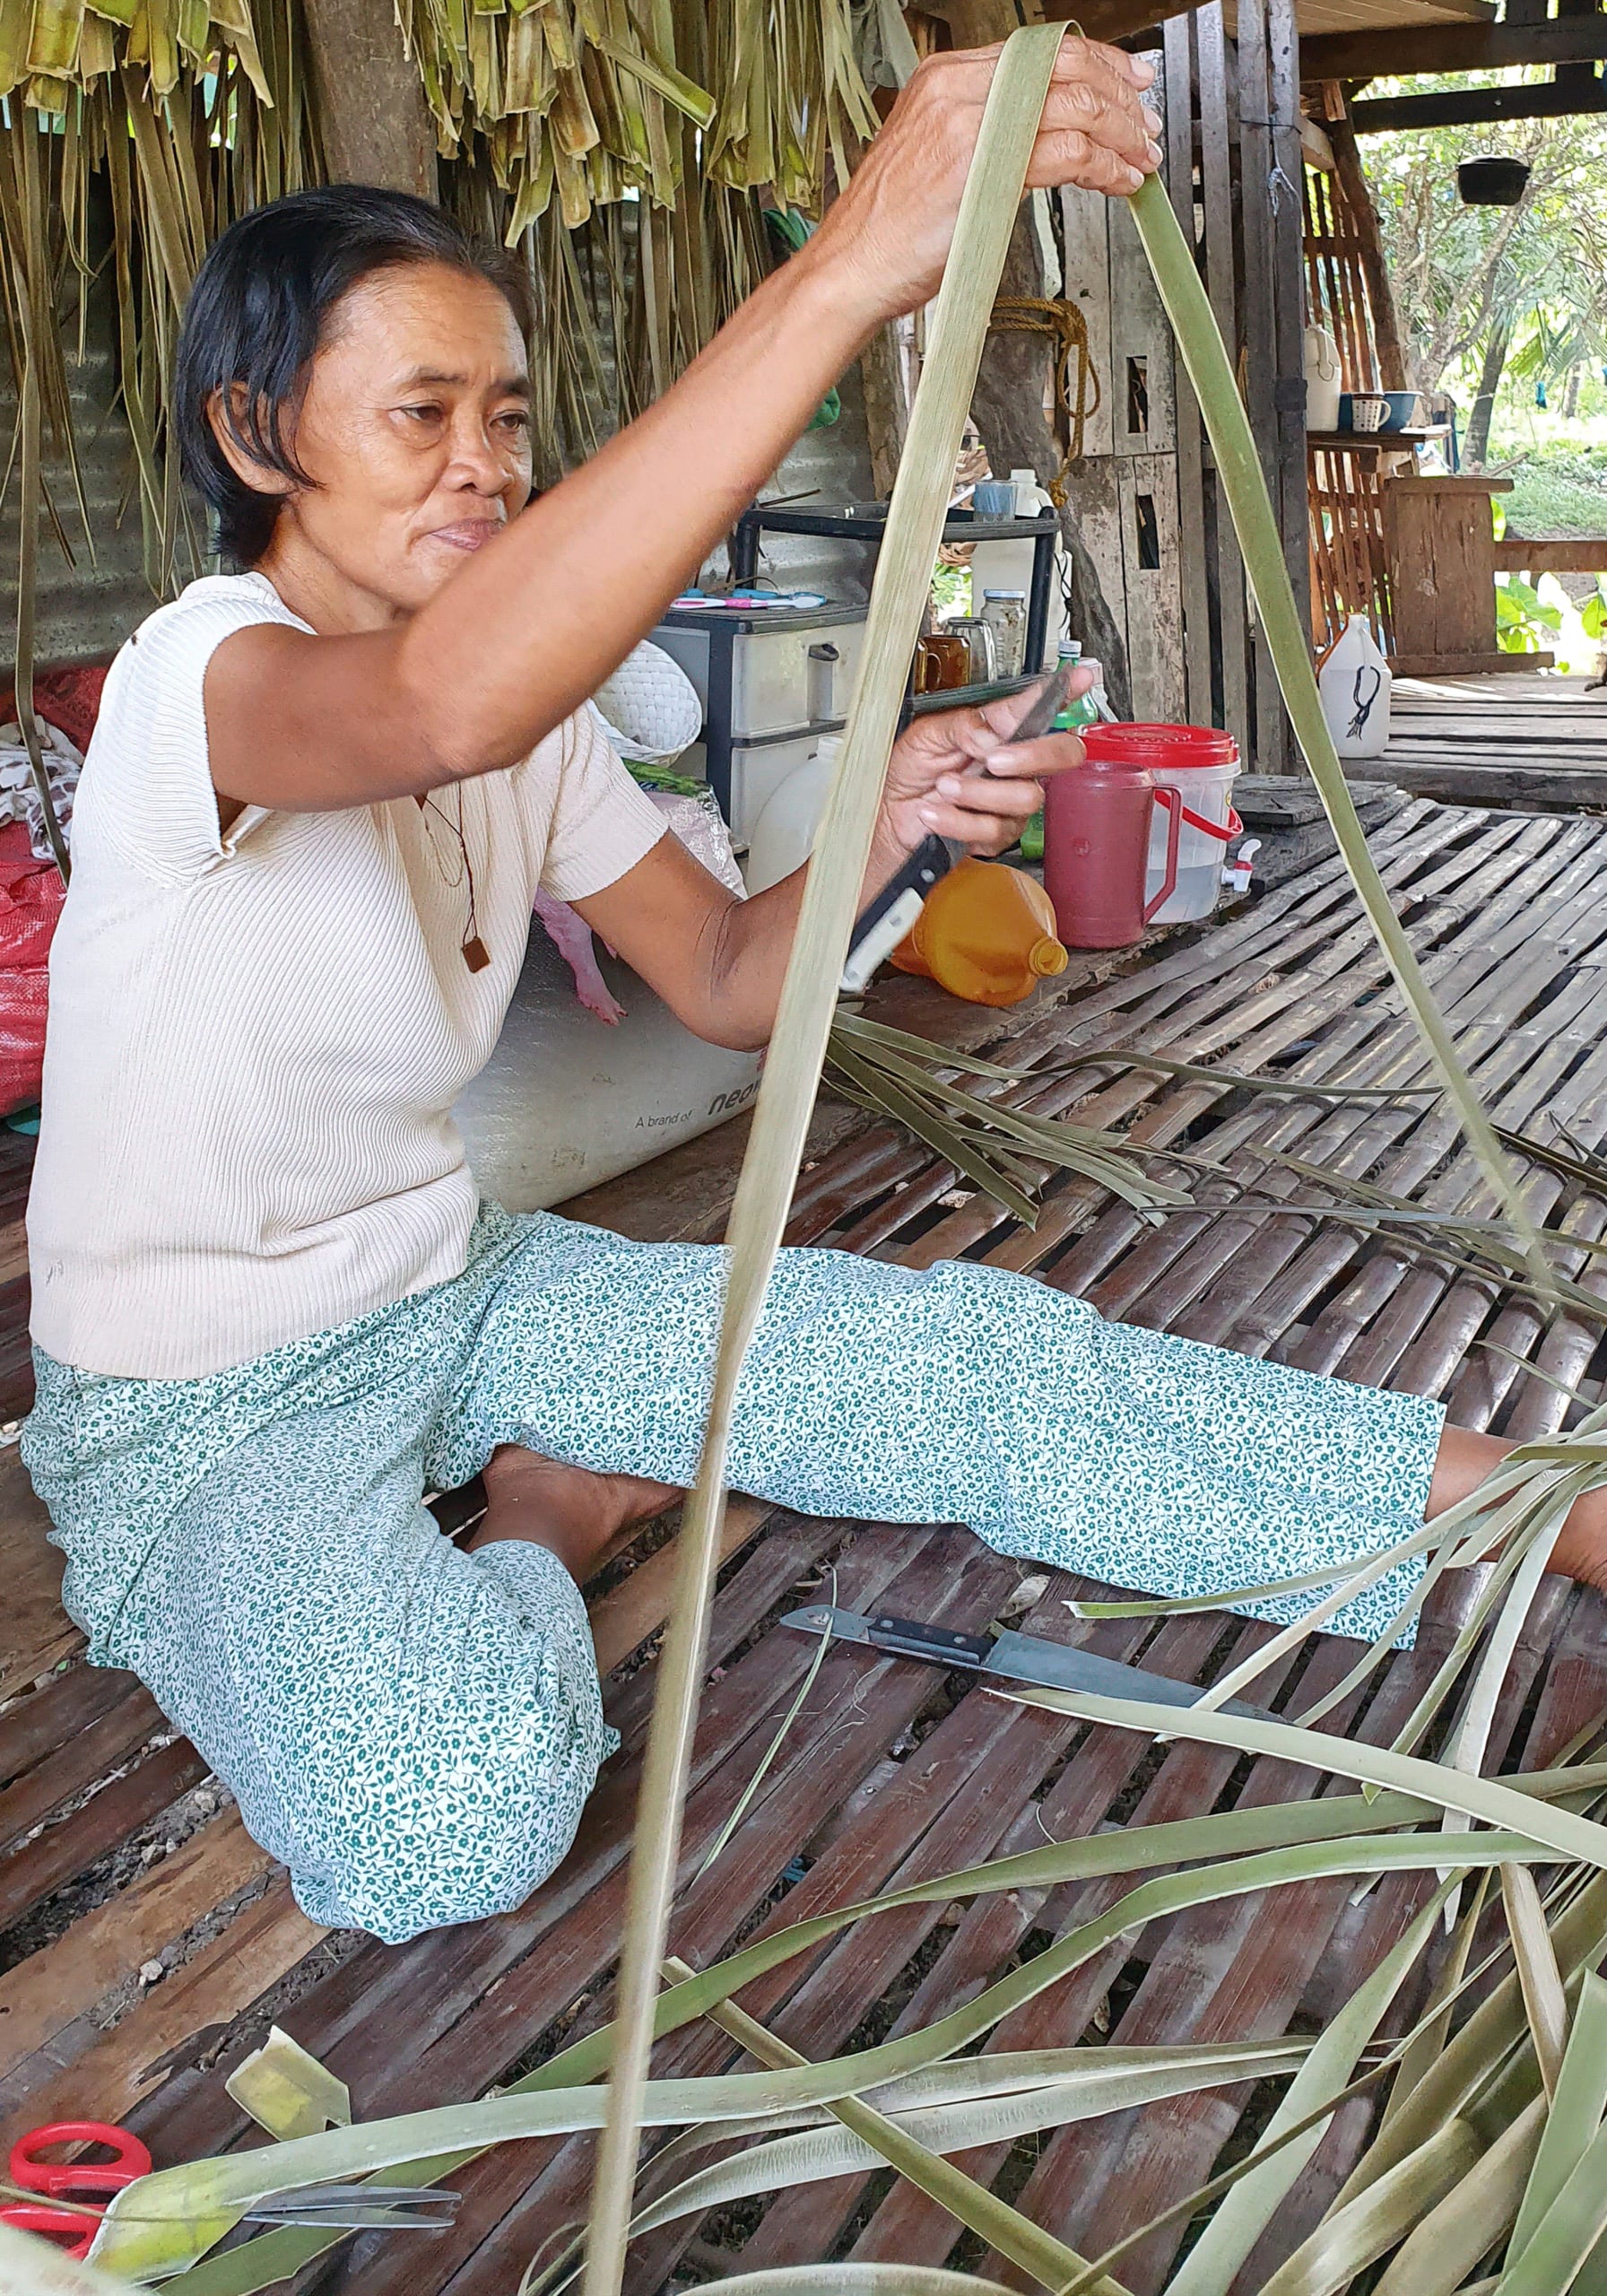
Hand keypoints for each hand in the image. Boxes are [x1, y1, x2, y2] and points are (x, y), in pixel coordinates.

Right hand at [811, 39, 1160, 322]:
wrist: (850, 270)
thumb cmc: (889, 231)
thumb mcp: (937, 159)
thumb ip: (987, 133)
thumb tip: (1046, 134)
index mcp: (943, 76)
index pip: (1039, 51)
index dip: (1096, 63)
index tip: (1127, 83)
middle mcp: (956, 87)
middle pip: (1066, 66)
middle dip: (1119, 95)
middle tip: (1146, 123)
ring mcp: (971, 124)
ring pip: (1075, 107)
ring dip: (1120, 135)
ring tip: (1141, 159)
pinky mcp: (986, 168)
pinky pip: (1067, 153)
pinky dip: (1104, 167)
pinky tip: (1119, 182)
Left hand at [877, 677, 1092, 858]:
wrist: (888, 816)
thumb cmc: (907, 771)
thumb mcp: (926, 734)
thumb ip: (963, 725)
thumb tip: (992, 734)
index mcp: (998, 730)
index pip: (1040, 707)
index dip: (1067, 692)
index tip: (1082, 676)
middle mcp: (1013, 764)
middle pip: (1061, 755)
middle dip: (1031, 756)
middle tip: (993, 760)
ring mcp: (1008, 800)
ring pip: (1025, 797)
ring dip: (977, 793)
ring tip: (945, 787)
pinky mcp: (995, 833)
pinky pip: (994, 828)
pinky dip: (958, 820)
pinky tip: (937, 812)